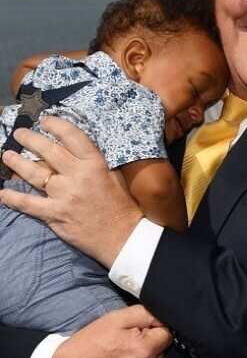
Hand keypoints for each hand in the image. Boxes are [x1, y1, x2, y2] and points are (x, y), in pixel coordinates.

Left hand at [0, 116, 142, 266]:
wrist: (123, 236)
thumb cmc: (121, 206)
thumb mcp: (114, 177)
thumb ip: (94, 164)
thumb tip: (75, 152)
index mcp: (95, 164)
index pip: (72, 137)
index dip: (56, 125)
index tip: (45, 120)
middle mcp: (78, 176)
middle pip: (48, 151)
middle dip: (30, 139)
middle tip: (20, 133)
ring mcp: (64, 195)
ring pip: (33, 174)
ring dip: (17, 163)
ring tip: (7, 155)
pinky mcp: (55, 214)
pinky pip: (28, 203)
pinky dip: (13, 198)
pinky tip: (3, 194)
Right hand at [47, 305, 171, 357]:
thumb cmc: (87, 345)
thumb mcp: (114, 319)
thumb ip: (146, 314)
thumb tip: (165, 318)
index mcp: (143, 349)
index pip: (166, 334)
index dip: (151, 331)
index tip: (137, 334)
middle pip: (163, 353)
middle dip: (150, 348)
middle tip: (127, 348)